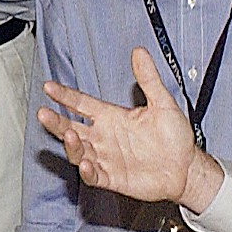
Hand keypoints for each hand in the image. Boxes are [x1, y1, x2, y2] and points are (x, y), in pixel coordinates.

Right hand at [37, 51, 223, 210]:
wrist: (187, 168)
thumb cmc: (175, 137)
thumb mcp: (163, 102)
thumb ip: (149, 78)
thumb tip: (140, 53)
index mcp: (112, 117)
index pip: (81, 104)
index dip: (65, 96)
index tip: (49, 87)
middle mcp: (105, 137)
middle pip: (71, 128)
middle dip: (56, 121)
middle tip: (43, 114)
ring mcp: (107, 158)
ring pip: (79, 151)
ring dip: (71, 145)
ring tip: (68, 135)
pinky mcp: (113, 178)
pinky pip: (95, 176)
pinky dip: (88, 172)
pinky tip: (86, 165)